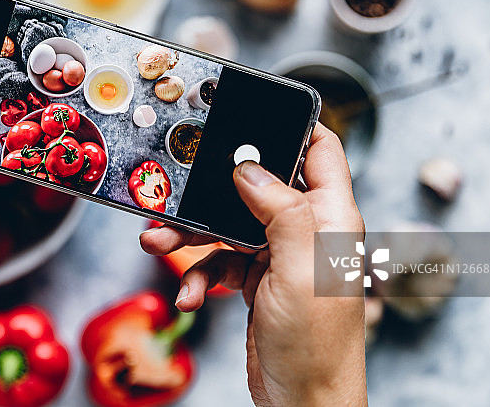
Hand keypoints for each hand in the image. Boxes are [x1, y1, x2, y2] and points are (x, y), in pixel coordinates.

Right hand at [140, 124, 367, 406]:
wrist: (301, 403)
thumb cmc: (316, 345)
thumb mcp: (300, 269)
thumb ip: (281, 211)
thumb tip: (250, 168)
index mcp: (330, 217)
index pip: (320, 150)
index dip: (291, 126)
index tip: (249, 112)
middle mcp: (306, 229)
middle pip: (257, 186)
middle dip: (214, 188)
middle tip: (180, 188)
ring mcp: (278, 255)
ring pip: (228, 223)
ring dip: (191, 234)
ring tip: (159, 243)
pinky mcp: (255, 279)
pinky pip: (218, 260)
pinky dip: (197, 273)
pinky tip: (187, 293)